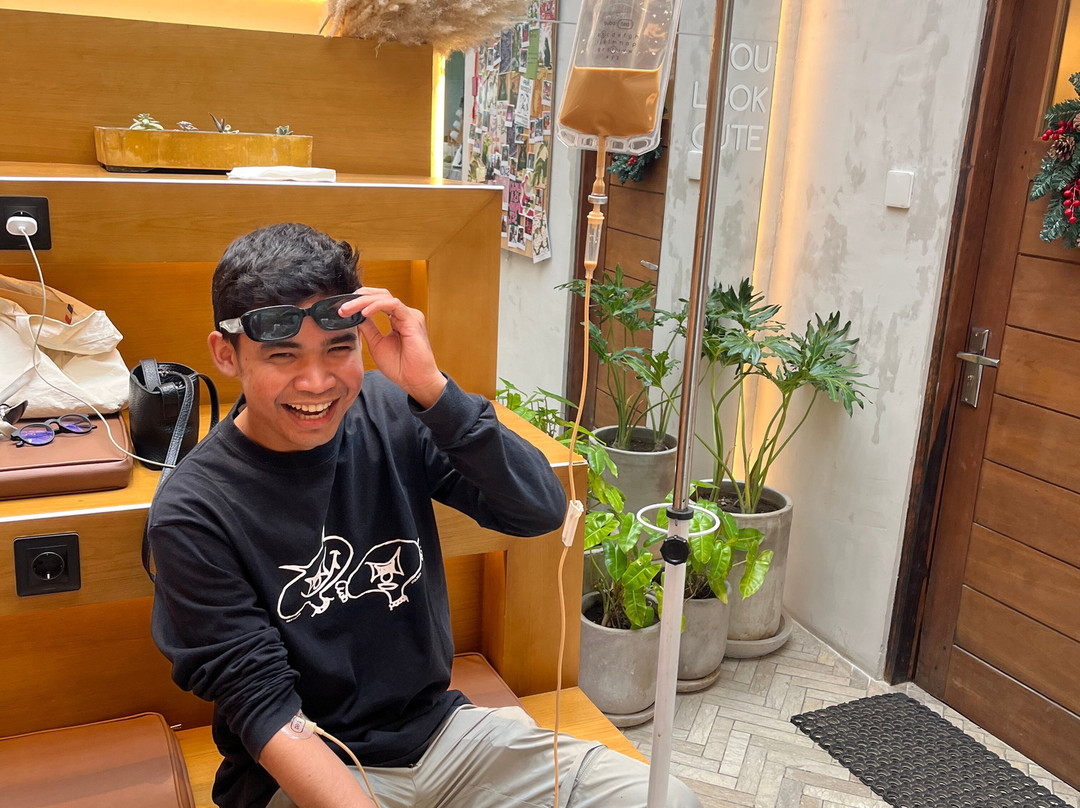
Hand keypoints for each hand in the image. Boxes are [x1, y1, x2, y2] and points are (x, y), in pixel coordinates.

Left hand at [338, 288, 446, 407]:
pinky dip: (376, 306)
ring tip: (347, 309)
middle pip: (380, 295)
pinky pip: (393, 305)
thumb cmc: (400, 367)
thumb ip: (368, 328)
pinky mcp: (413, 320)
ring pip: (384, 297)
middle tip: (341, 307)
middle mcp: (404, 314)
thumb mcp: (376, 344)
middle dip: (358, 298)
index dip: (359, 301)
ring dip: (363, 301)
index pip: (378, 301)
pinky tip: (363, 313)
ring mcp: (410, 315)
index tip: (342, 309)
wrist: (416, 382)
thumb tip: (354, 316)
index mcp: (397, 319)